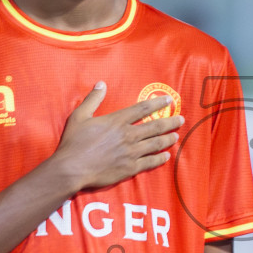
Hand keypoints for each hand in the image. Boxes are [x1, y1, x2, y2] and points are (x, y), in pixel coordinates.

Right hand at [49, 83, 183, 191]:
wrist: (72, 168)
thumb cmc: (73, 142)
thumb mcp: (79, 116)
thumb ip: (93, 99)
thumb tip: (101, 84)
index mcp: (117, 121)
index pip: (143, 109)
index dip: (158, 104)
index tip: (169, 101)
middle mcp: (128, 135)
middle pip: (155, 126)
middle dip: (170, 122)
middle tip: (181, 119)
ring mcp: (131, 153)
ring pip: (156, 144)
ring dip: (168, 139)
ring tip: (176, 136)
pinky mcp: (130, 168)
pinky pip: (150, 162)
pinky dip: (160, 158)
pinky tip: (166, 156)